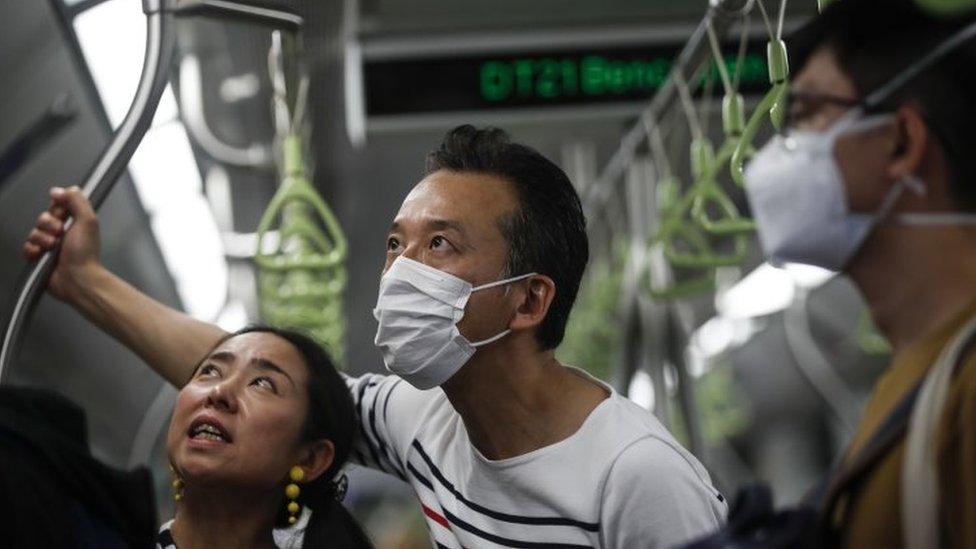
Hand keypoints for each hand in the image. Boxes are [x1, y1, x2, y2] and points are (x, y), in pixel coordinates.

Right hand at [22, 186, 102, 301]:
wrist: (78, 278)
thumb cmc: (85, 253)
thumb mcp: (87, 220)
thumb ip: (77, 200)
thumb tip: (62, 189)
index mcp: (75, 222)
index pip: (58, 205)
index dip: (57, 207)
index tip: (62, 213)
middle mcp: (62, 232)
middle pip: (43, 217)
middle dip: (49, 224)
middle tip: (60, 233)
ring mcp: (50, 245)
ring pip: (34, 231)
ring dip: (42, 238)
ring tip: (54, 247)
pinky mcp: (39, 257)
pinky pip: (26, 246)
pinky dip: (33, 249)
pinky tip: (42, 254)